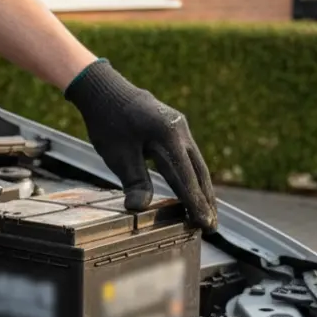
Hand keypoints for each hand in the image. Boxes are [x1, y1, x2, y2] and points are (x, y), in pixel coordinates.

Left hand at [65, 60, 217, 232]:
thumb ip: (134, 181)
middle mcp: (180, 130)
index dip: (195, 203)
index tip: (204, 224)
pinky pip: (189, 156)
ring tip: (208, 214)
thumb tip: (140, 209)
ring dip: (202, 189)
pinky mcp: (176, 128)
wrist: (104, 90)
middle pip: (198, 172)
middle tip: (211, 227)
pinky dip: (193, 176)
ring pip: (197, 164)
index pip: (184, 177)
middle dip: (205, 200)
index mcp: (167, 136)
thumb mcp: (117, 155)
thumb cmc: (107, 123)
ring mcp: (180, 127)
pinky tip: (195, 190)